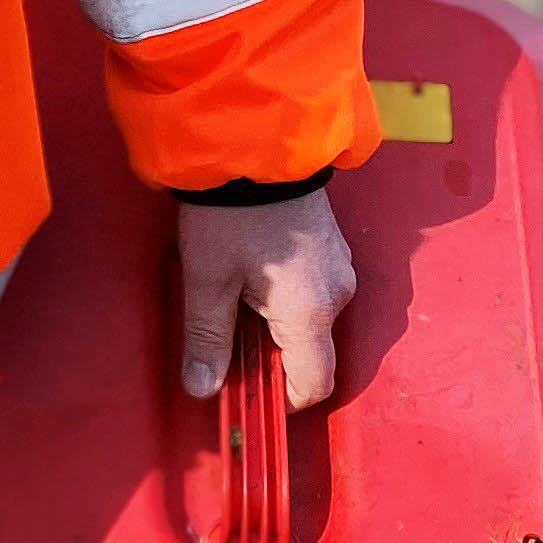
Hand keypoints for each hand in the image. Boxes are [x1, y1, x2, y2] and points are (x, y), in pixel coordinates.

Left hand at [176, 190, 356, 408]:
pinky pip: (316, 291)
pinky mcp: (332, 245)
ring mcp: (339, 266)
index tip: (250, 395)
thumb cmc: (231, 212)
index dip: (284, 401)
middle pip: (312, 352)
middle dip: (273, 359)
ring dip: (278, 325)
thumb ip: (208, 340)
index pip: (314, 384)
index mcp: (310, 313)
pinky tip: (255, 275)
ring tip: (236, 298)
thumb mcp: (208, 280)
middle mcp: (337, 294)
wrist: (255, 141)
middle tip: (228, 341)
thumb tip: (202, 389)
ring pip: (312, 320)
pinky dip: (289, 298)